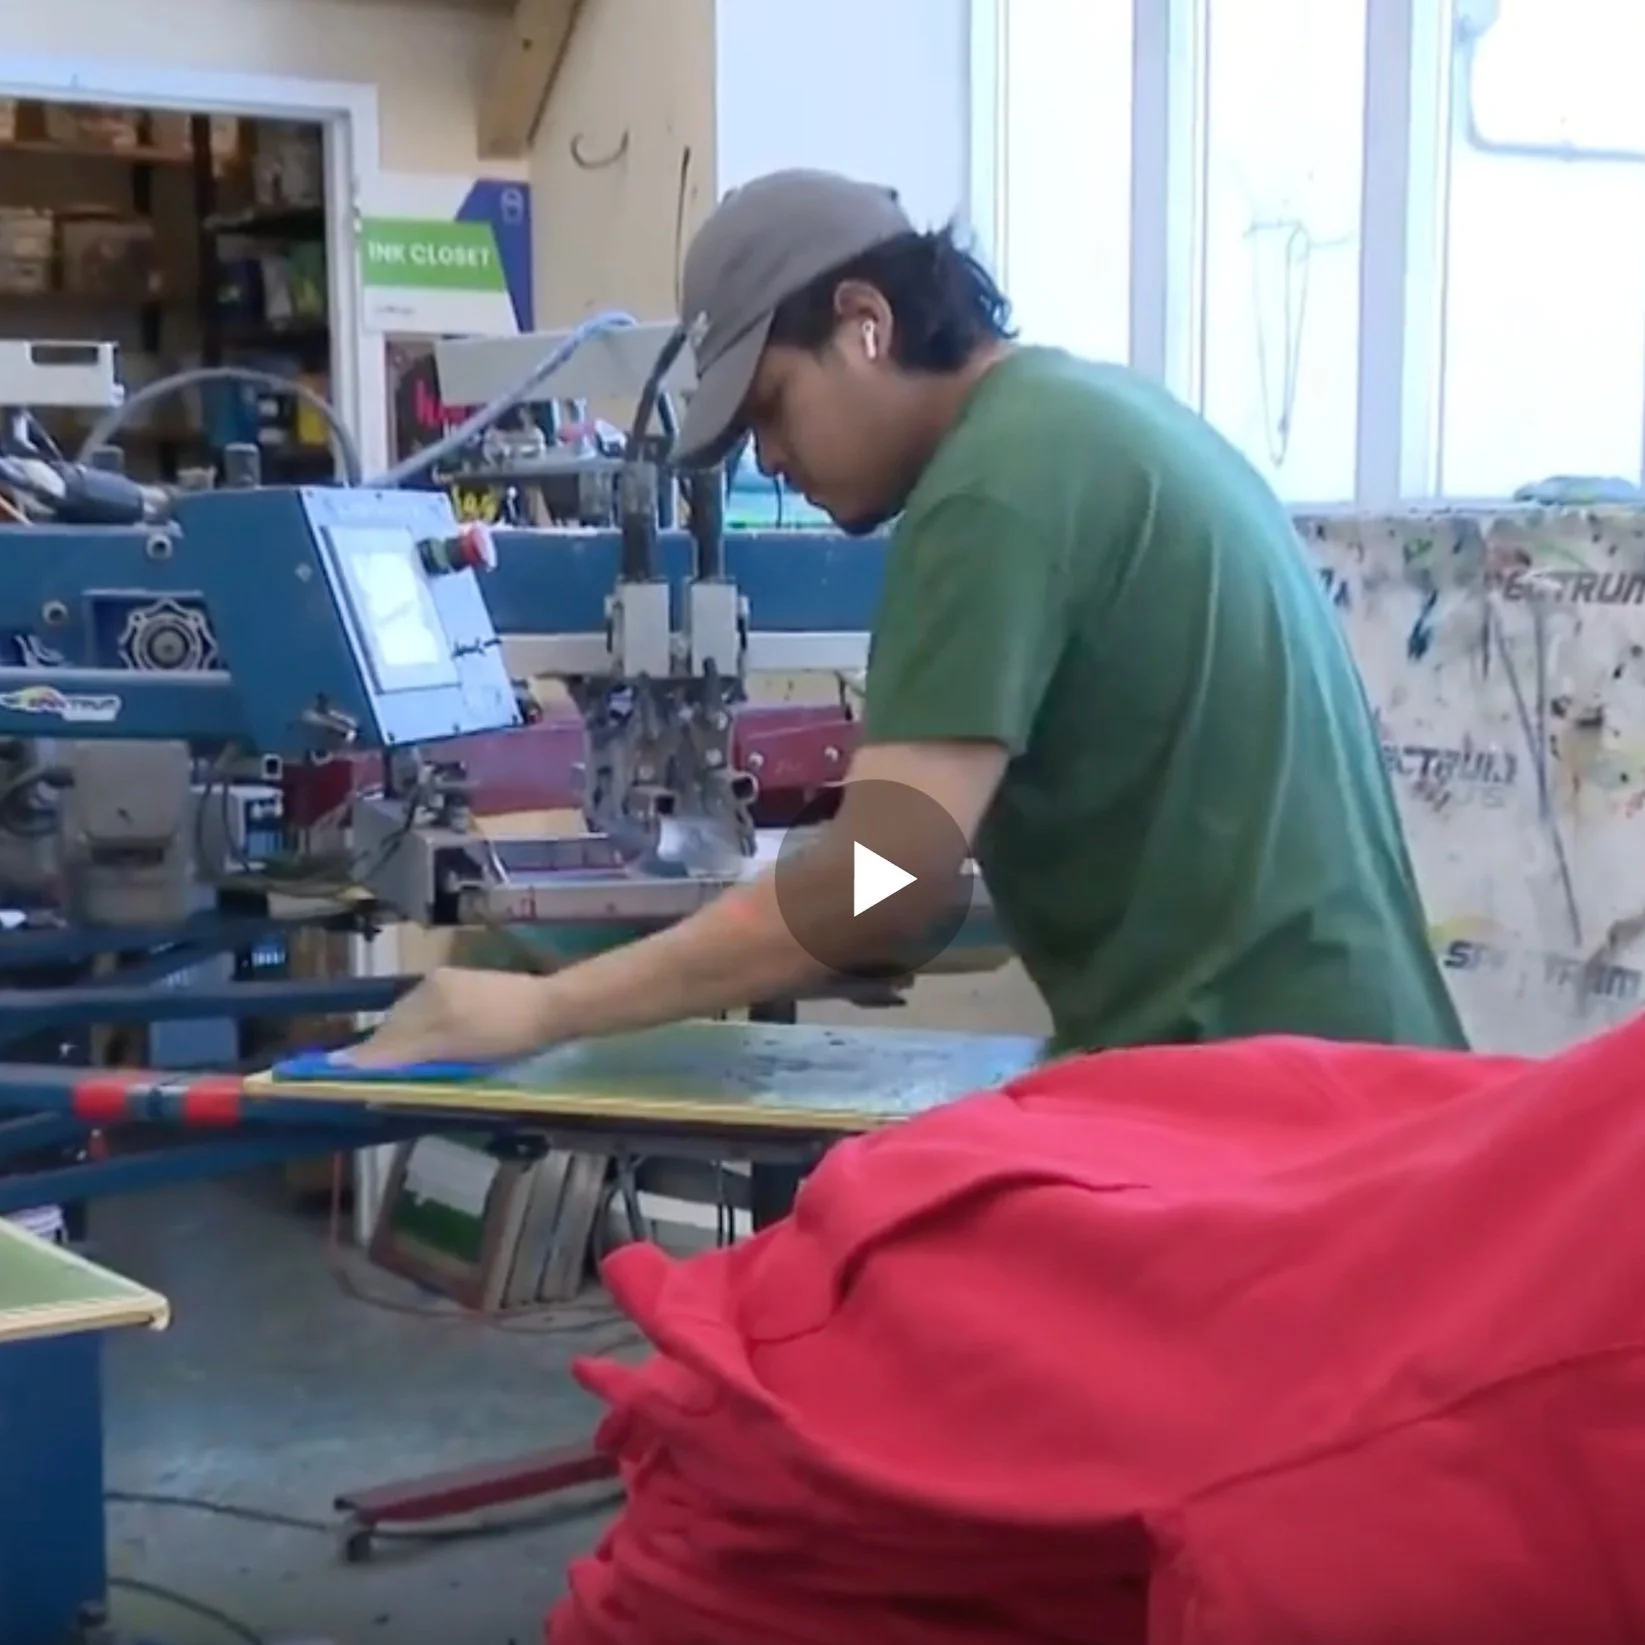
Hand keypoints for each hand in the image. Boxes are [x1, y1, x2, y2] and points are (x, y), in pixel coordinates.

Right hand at [344, 967, 562, 1068]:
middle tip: (376, 1085)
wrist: (556, 1009)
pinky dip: (426, 1036)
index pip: (385, 1036)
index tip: (343, 1082)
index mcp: (427, 995)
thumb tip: (349, 1064)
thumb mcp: (451, 1047)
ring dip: (404, 1046)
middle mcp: (433, 985)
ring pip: (414, 1021)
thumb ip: (401, 1054)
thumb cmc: (506, 1032)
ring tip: (403, 1073)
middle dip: (384, 1055)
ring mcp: (452, 984)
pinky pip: (434, 1015)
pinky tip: (433, 1051)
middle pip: (396, 1026)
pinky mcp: (468, 989)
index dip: (365, 1060)